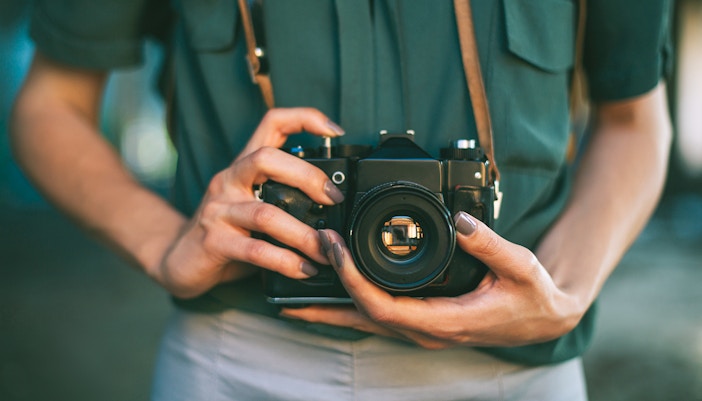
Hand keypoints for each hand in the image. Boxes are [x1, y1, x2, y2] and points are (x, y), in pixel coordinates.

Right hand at [154, 108, 345, 298]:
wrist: (179, 259)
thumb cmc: (227, 230)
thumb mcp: (253, 204)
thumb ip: (285, 198)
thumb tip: (336, 207)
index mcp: (243, 166)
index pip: (271, 123)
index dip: (304, 118)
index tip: (335, 129)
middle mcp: (229, 180)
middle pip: (267, 159)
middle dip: (308, 176)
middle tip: (335, 199)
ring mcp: (218, 210)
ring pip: (265, 213)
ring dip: (303, 234)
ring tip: (326, 249)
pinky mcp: (214, 241)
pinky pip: (255, 250)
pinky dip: (286, 262)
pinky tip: (305, 270)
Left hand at [281, 212, 583, 348]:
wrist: (544, 318)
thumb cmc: (532, 296)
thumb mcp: (520, 267)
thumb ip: (491, 244)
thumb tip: (461, 219)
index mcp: (444, 320)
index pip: (382, 305)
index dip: (352, 278)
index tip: (333, 247)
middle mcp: (426, 330)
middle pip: (360, 318)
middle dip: (324, 295)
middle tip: (293, 267)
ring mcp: (422, 329)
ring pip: (364, 322)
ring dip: (328, 306)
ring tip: (291, 293)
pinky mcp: (422, 322)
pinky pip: (377, 317)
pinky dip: (349, 305)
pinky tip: (332, 294)